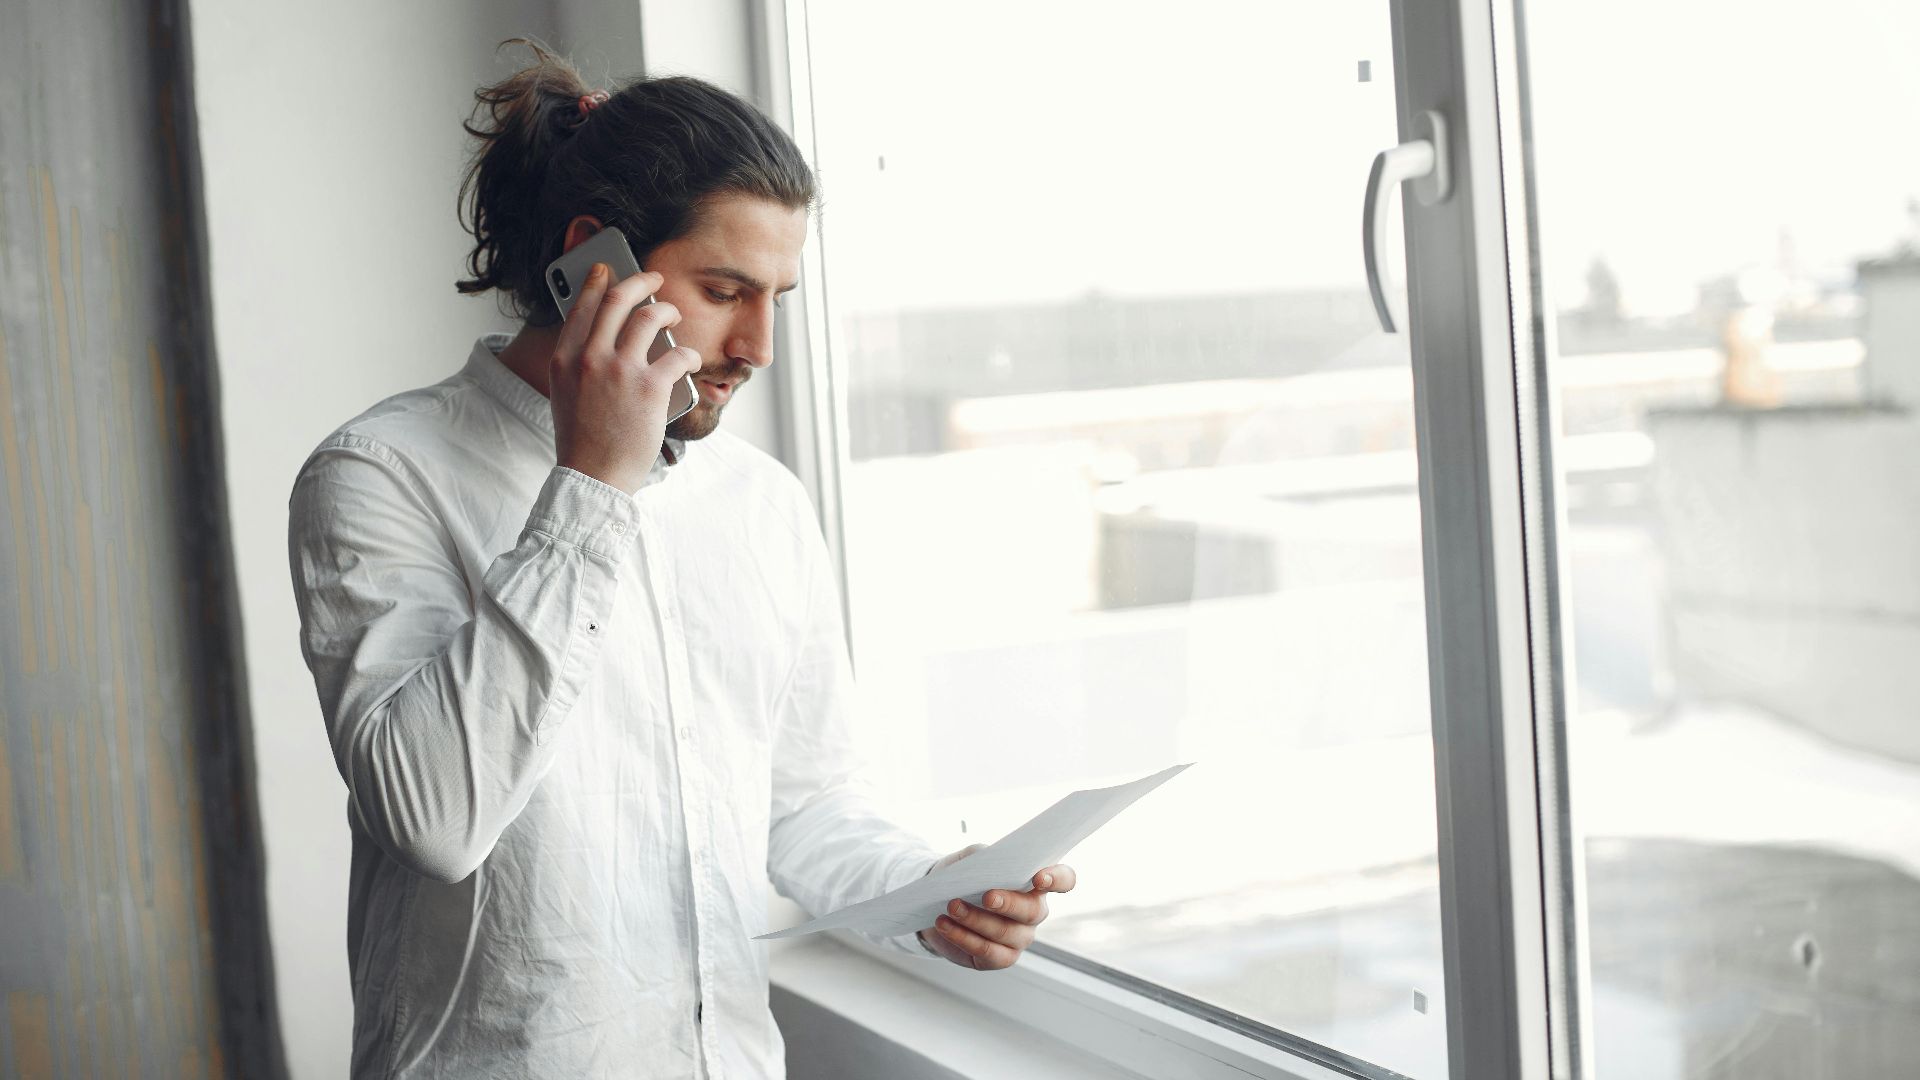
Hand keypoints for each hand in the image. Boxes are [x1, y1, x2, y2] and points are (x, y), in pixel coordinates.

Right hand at [549, 263, 701, 492]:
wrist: (594, 477)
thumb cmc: (584, 440)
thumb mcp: (566, 395)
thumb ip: (579, 364)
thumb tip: (603, 338)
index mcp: (565, 359)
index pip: (581, 306)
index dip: (597, 282)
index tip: (608, 269)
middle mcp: (589, 358)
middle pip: (617, 300)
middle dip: (640, 281)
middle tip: (654, 279)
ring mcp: (620, 371)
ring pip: (650, 318)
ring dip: (667, 311)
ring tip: (673, 315)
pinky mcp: (650, 387)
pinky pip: (678, 354)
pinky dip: (688, 354)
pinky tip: (690, 359)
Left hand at [917, 844, 1077, 970]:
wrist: (937, 903)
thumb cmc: (964, 877)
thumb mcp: (971, 859)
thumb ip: (984, 857)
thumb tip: (989, 861)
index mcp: (1036, 883)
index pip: (1064, 880)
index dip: (1057, 879)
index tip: (1039, 877)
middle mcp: (1033, 912)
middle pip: (1033, 911)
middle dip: (1009, 903)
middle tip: (986, 897)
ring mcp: (1020, 937)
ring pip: (1005, 932)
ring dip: (976, 919)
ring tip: (951, 907)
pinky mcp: (1000, 957)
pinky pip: (987, 951)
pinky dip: (964, 937)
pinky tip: (945, 925)